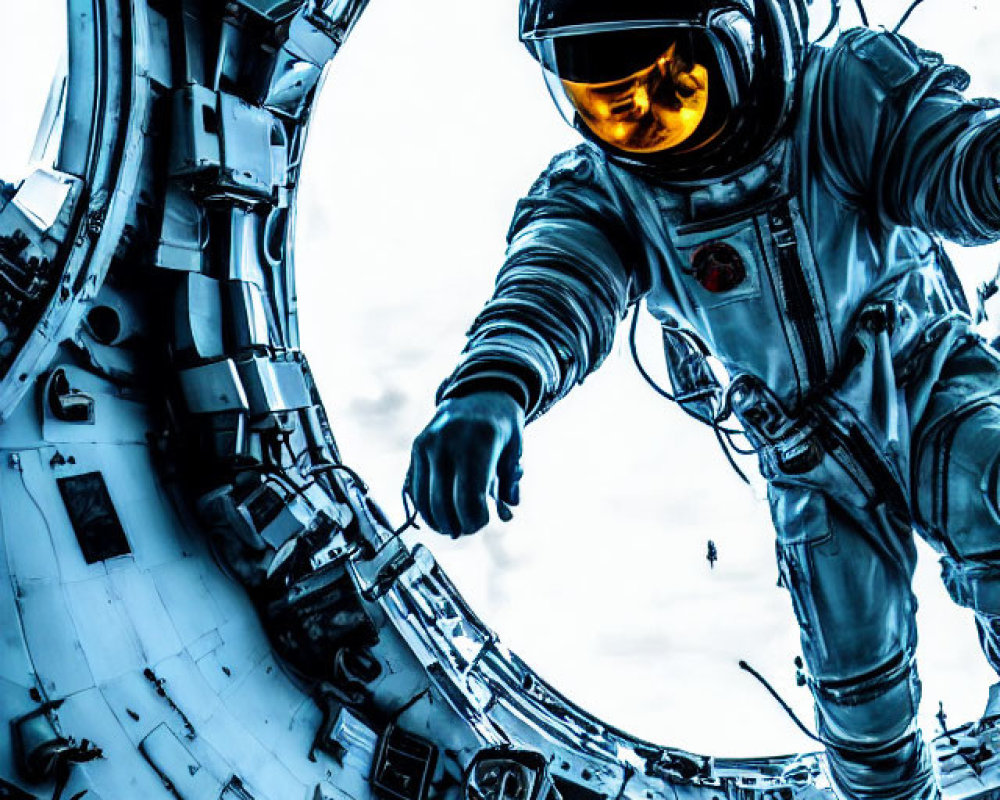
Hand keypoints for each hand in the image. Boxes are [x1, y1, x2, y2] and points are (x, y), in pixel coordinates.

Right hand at [407, 391, 523, 537]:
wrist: (480, 392)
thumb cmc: (502, 425)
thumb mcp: (515, 449)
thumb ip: (509, 483)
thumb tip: (507, 512)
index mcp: (480, 442)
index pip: (469, 497)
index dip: (475, 519)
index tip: (483, 522)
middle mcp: (450, 441)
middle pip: (444, 502)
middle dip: (457, 524)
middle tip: (467, 530)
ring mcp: (430, 443)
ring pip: (425, 498)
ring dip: (437, 521)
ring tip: (451, 527)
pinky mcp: (417, 446)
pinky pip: (415, 486)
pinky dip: (424, 505)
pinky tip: (437, 514)